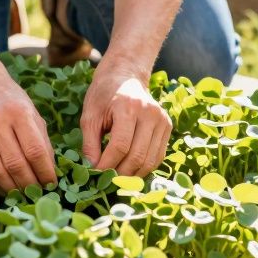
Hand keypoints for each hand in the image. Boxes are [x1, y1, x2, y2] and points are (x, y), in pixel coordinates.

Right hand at [0, 71, 57, 192]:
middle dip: (29, 184)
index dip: (45, 172)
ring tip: (22, 194)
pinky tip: (4, 187)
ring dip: (12, 189)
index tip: (51, 184)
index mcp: (19, 112)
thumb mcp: (33, 113)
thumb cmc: (12, 101)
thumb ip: (42, 142)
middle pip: (15, 164)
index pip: (35, 151)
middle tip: (37, 194)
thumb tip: (49, 173)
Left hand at [81, 61, 172, 176]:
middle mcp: (150, 113)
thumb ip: (90, 143)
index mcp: (128, 107)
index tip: (95, 175)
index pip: (120, 146)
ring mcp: (162, 120)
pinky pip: (158, 156)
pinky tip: (130, 171)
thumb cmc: (103, 95)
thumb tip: (91, 170)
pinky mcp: (167, 126)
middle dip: (120, 174)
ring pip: (150, 160)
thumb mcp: (90, 116)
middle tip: (106, 182)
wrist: (125, 76)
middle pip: (138, 156)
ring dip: (133, 175)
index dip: (107, 165)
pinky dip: (144, 168)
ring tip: (116, 180)